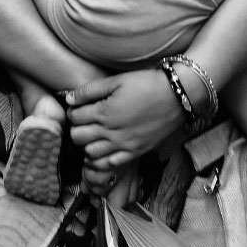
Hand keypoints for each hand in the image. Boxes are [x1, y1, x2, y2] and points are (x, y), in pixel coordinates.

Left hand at [64, 69, 184, 173]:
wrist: (176, 96)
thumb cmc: (147, 84)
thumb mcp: (117, 81)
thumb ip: (90, 90)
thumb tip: (69, 98)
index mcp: (104, 112)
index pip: (74, 117)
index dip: (73, 111)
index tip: (79, 108)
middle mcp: (110, 132)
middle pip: (78, 138)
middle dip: (77, 128)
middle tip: (84, 121)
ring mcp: (122, 145)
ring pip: (90, 154)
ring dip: (87, 145)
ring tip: (94, 135)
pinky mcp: (134, 152)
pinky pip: (109, 164)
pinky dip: (101, 160)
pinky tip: (105, 148)